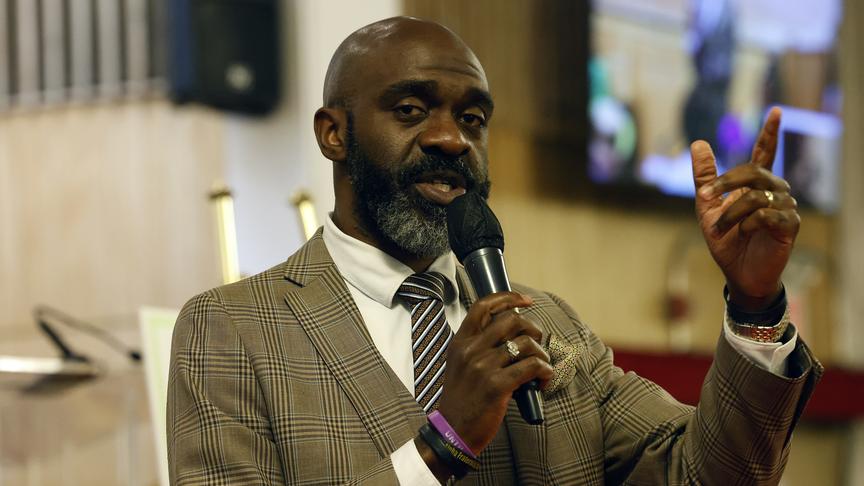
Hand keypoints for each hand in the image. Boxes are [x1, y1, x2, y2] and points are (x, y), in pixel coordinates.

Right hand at [436, 292, 552, 453]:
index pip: (483, 306)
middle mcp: (471, 350)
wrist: (452, 432)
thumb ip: (478, 346)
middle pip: (511, 320)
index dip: (508, 297)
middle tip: (537, 342)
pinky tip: (543, 380)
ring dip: (542, 354)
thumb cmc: (461, 400)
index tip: (526, 301)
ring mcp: (483, 367)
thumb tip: (511, 332)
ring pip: (526, 344)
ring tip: (541, 367)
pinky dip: (545, 371)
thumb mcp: (460, 365)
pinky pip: (532, 367)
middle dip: (533, 328)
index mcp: (460, 342)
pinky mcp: (497, 386)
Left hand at [690, 107, 799, 309]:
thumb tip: (699, 143)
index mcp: (755, 185)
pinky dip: (748, 224)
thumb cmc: (725, 241)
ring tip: (719, 229)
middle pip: (753, 171)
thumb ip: (704, 177)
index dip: (770, 132)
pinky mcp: (789, 225)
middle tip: (706, 196)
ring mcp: (785, 207)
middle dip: (725, 182)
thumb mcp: (707, 207)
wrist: (737, 273)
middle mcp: (773, 191)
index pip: (765, 153)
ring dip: (731, 213)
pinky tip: (743, 233)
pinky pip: (766, 214)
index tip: (776, 111)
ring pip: (756, 196)